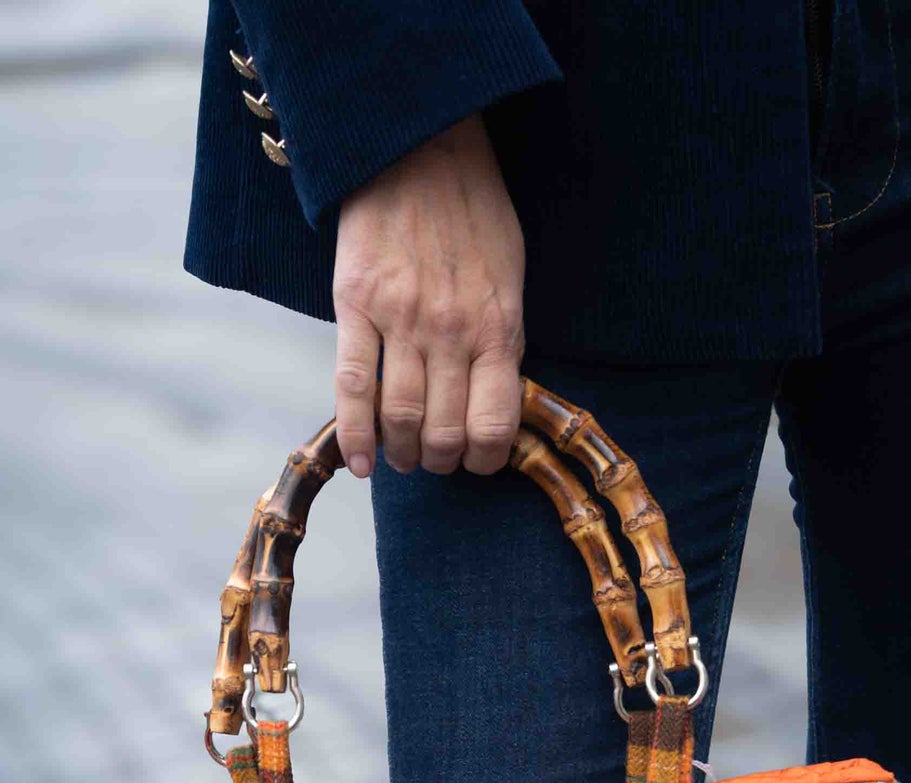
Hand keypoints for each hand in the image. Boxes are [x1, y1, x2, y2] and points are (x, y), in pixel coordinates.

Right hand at [332, 113, 523, 479]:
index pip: (495, 426)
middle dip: (440, 462)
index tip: (475, 461)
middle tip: (432, 461)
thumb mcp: (510, 274)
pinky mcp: (356, 303)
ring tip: (401, 458)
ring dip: (401, 453)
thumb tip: (494, 391)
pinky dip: (355, 434)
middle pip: (445, 432)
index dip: (485, 460)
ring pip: (401, 418)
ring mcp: (402, 320)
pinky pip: (353, 385)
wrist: (419, 143)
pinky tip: (360, 463)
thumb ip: (502, 334)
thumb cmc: (472, 207)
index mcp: (499, 328)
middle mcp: (453, 332)